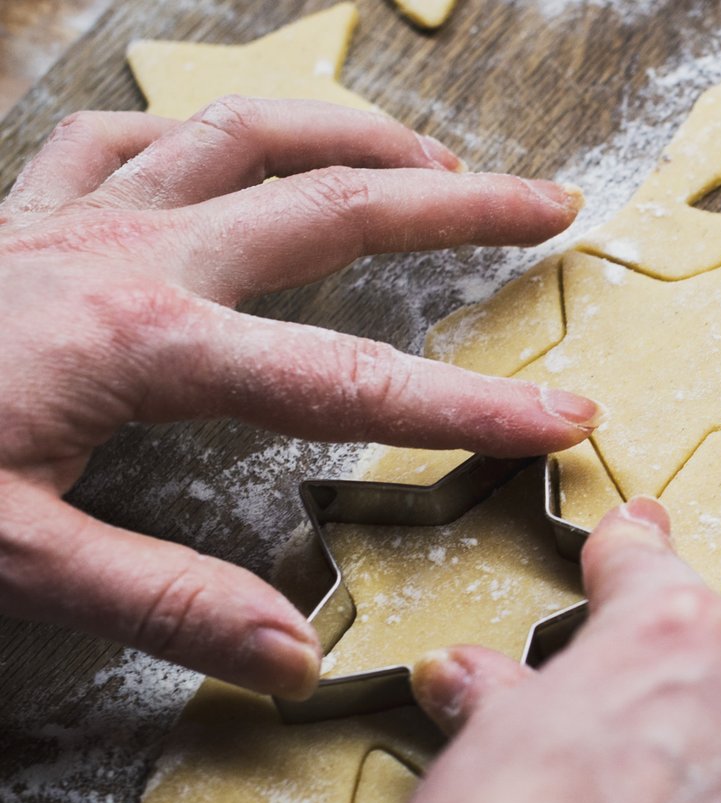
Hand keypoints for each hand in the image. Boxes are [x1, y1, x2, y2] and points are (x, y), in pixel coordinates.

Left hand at [0, 97, 596, 698]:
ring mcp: (82, 212)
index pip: (349, 380)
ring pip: (245, 134)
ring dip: (354, 136)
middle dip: (460, 210)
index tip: (564, 414)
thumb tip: (293, 657)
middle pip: (334, 206)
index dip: (471, 404)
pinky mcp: (32, 203)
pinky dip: (199, 128)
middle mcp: (135, 254)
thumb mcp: (8, 556)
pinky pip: (126, 134)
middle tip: (551, 206)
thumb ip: (160, 599)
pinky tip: (238, 145)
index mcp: (147, 344)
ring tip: (434, 157)